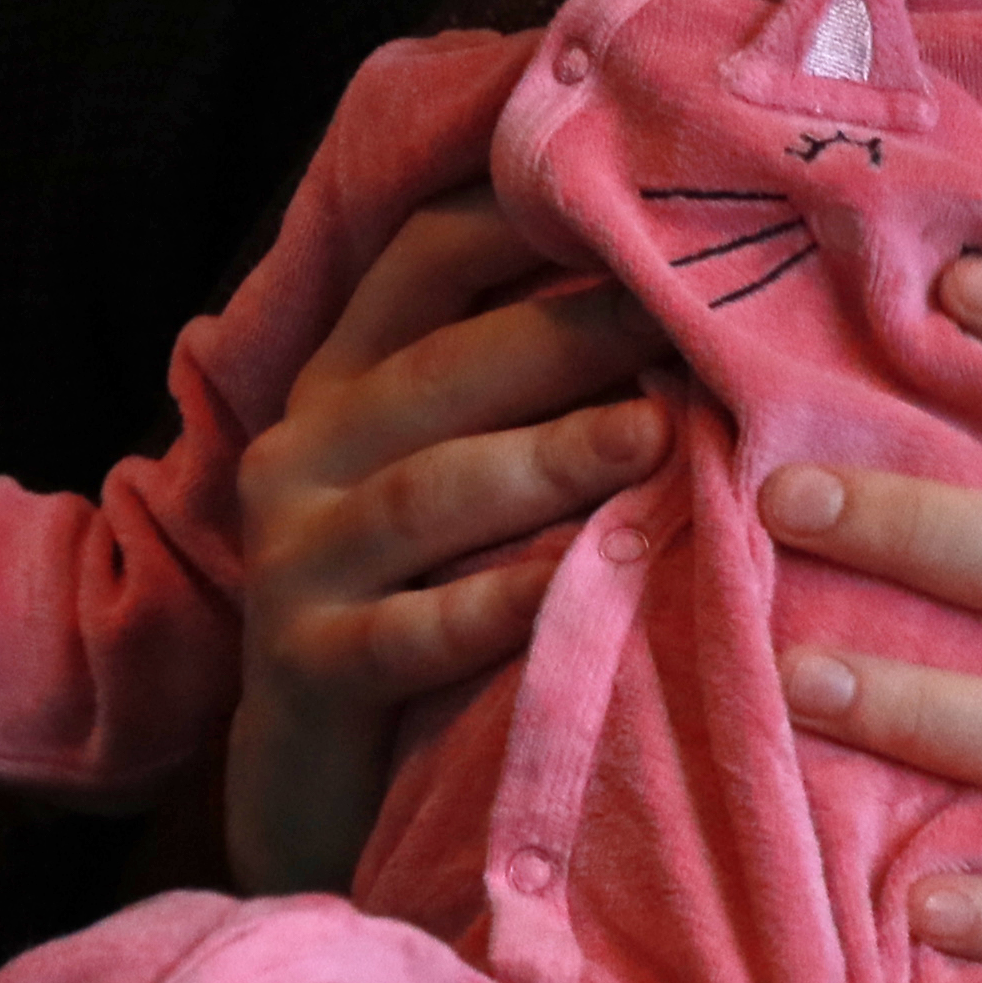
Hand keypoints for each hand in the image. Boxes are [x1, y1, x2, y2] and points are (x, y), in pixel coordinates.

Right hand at [218, 191, 666, 890]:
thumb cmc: (424, 602)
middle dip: (563, 336)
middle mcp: (302, 454)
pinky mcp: (310, 667)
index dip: (520, 218)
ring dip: (545, 461)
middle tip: (686, 318)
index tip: (638, 196)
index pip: (420, 261)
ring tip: (654, 439)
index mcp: (341, 385)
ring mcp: (295, 562)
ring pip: (427, 493)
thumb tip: (682, 290)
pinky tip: (578, 586)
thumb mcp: (451, 480)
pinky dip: (499, 606)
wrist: (315, 786)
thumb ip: (519, 391)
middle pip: (435, 371)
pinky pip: (416, 630)